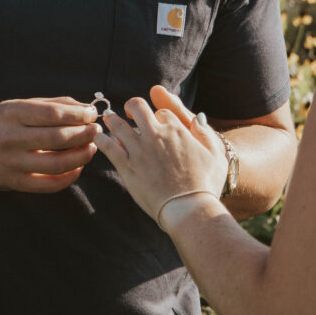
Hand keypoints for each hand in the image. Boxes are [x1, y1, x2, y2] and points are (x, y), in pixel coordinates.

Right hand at [0, 96, 100, 192]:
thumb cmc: (0, 124)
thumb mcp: (18, 106)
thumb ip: (51, 104)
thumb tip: (85, 108)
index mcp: (12, 113)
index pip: (53, 114)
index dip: (78, 115)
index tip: (91, 115)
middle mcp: (10, 138)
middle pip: (58, 138)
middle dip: (84, 134)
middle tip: (96, 131)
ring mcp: (12, 163)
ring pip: (57, 163)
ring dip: (81, 156)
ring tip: (91, 148)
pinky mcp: (15, 183)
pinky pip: (49, 185)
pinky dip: (69, 177)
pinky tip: (78, 167)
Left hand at [94, 91, 226, 223]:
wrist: (189, 208)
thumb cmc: (205, 184)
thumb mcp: (215, 155)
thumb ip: (205, 133)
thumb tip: (198, 117)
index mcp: (175, 130)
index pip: (162, 112)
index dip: (158, 116)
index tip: (156, 124)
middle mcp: (155, 135)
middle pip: (137, 106)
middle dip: (132, 107)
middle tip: (129, 114)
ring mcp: (139, 149)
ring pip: (117, 123)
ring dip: (111, 119)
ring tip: (109, 120)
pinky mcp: (126, 166)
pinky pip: (108, 146)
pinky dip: (101, 140)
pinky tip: (100, 139)